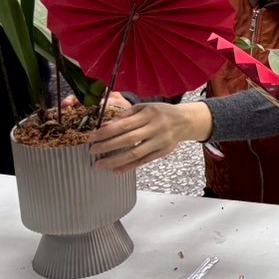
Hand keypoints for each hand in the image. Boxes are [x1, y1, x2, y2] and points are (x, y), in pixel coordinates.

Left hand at [89, 102, 212, 173]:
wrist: (186, 121)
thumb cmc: (161, 113)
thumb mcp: (144, 107)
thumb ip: (126, 115)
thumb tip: (105, 126)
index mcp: (150, 114)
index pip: (125, 124)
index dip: (107, 132)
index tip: (92, 138)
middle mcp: (156, 127)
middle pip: (129, 139)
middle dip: (108, 146)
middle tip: (92, 151)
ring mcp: (161, 141)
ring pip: (136, 153)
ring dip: (116, 161)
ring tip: (100, 165)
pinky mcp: (164, 152)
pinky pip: (144, 161)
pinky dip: (130, 167)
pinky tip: (117, 171)